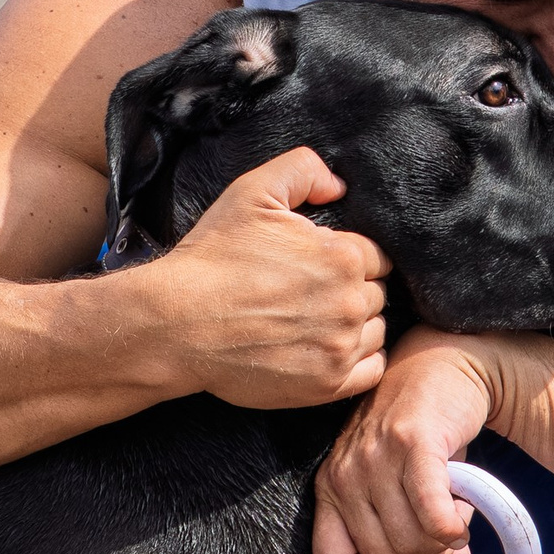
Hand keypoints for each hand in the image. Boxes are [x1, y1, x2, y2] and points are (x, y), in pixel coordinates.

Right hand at [151, 149, 388, 409]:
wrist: (176, 324)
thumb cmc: (213, 257)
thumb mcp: (252, 192)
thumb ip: (303, 169)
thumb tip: (339, 186)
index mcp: (343, 256)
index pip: (377, 256)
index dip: (349, 256)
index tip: (321, 264)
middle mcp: (349, 303)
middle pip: (377, 293)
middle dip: (352, 289)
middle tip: (312, 292)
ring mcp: (340, 347)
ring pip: (376, 330)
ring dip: (356, 324)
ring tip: (316, 320)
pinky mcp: (327, 384)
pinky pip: (372, 369)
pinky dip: (358, 359)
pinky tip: (328, 348)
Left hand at [311, 333, 505, 553]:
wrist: (446, 363)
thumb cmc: (425, 430)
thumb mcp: (413, 488)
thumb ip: (429, 541)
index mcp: (332, 488)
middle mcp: (344, 474)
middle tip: (442, 544)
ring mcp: (374, 457)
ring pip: (410, 542)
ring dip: (443, 545)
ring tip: (454, 519)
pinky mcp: (411, 442)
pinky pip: (431, 515)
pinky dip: (452, 530)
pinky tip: (461, 521)